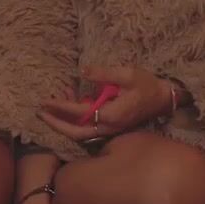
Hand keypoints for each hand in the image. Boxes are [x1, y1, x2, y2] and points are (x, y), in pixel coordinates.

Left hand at [38, 67, 170, 141]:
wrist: (164, 99)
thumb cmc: (148, 86)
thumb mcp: (127, 74)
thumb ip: (103, 73)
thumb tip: (82, 71)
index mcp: (111, 115)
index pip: (79, 113)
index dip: (60, 107)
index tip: (45, 101)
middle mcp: (108, 127)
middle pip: (75, 132)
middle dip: (56, 123)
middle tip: (40, 112)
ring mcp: (110, 129)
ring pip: (80, 132)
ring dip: (64, 122)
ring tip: (52, 105)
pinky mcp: (111, 127)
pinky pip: (88, 127)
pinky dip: (76, 118)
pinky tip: (72, 100)